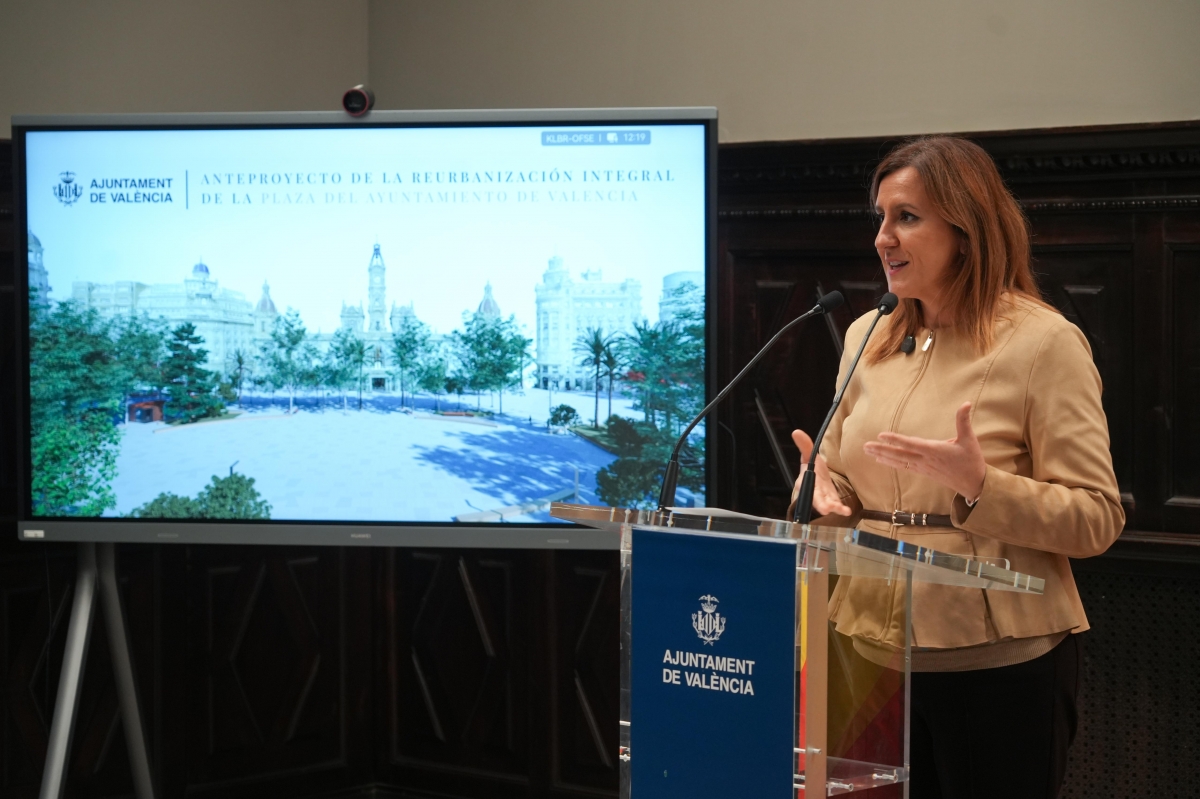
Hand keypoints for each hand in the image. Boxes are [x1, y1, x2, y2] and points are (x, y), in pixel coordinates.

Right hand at [791, 430, 852, 515]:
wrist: (818, 479)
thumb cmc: (812, 469)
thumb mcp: (808, 456)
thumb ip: (804, 445)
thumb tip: (796, 431)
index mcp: (805, 481)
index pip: (805, 484)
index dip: (808, 488)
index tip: (810, 488)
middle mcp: (812, 492)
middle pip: (815, 499)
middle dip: (820, 504)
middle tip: (825, 509)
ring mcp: (822, 499)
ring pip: (826, 505)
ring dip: (833, 508)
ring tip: (841, 510)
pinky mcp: (831, 502)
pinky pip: (835, 506)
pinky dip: (840, 509)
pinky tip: (847, 511)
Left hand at [862, 402, 986, 500]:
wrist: (974, 484)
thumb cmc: (971, 461)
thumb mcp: (969, 439)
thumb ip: (964, 421)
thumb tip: (965, 403)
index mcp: (935, 451)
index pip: (912, 444)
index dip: (896, 440)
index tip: (881, 435)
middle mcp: (926, 460)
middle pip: (900, 455)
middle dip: (882, 450)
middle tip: (865, 446)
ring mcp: (924, 467)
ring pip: (899, 462)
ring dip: (883, 456)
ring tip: (868, 452)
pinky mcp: (924, 472)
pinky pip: (904, 467)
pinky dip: (892, 463)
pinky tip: (882, 460)